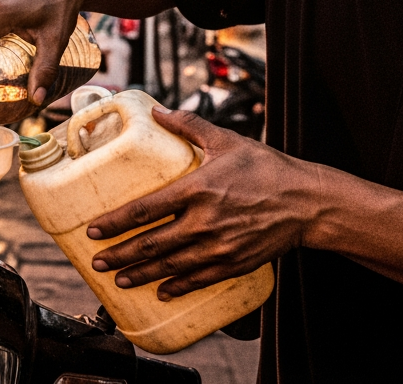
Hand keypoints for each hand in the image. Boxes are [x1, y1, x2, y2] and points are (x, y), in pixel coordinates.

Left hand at [87, 106, 327, 299]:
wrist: (308, 202)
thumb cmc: (267, 168)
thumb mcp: (226, 141)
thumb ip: (188, 124)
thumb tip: (157, 110)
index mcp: (198, 189)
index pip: (146, 209)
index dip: (116, 221)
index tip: (94, 229)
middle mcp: (205, 221)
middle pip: (152, 244)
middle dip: (120, 255)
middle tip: (97, 261)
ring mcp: (219, 247)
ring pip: (171, 266)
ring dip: (141, 275)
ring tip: (119, 279)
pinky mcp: (235, 264)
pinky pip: (199, 280)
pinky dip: (177, 287)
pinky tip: (161, 291)